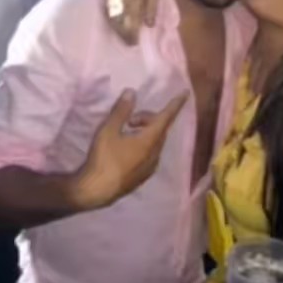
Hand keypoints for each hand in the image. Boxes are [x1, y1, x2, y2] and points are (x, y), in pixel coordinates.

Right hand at [75, 89, 187, 210]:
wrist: (96, 191)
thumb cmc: (103, 158)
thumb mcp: (108, 130)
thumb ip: (121, 110)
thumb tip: (132, 92)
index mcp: (150, 140)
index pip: (166, 117)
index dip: (175, 104)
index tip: (186, 93)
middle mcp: (155, 154)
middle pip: (159, 129)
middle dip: (148, 119)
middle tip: (129, 119)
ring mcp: (150, 167)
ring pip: (155, 142)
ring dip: (145, 132)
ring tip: (126, 131)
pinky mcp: (143, 176)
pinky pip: (149, 154)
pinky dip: (143, 144)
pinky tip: (126, 148)